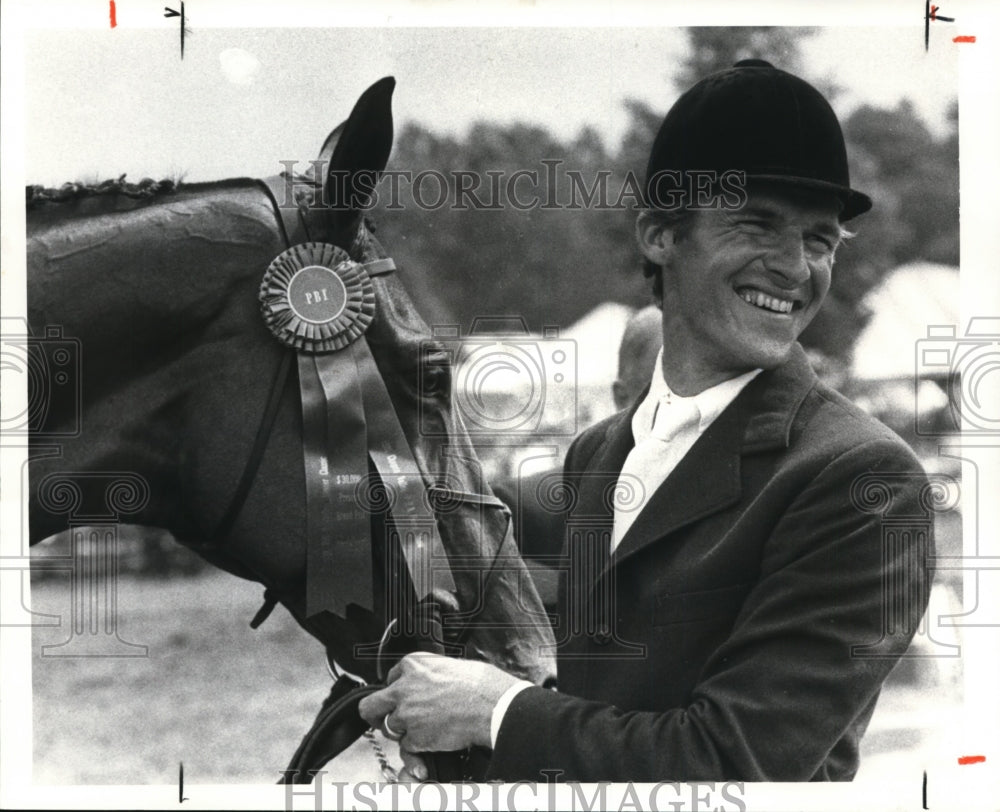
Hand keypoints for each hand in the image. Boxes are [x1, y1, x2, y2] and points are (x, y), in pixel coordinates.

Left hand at [358, 653, 522, 754]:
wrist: (492, 705)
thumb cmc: (480, 684)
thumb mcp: (450, 665)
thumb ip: (430, 674)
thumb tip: (430, 683)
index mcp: (413, 664)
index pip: (390, 679)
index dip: (397, 691)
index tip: (403, 698)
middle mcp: (403, 688)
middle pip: (371, 705)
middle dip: (377, 714)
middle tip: (386, 720)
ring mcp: (406, 714)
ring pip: (390, 728)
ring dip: (404, 731)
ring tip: (423, 730)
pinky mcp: (414, 737)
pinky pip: (407, 746)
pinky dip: (417, 748)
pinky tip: (433, 742)